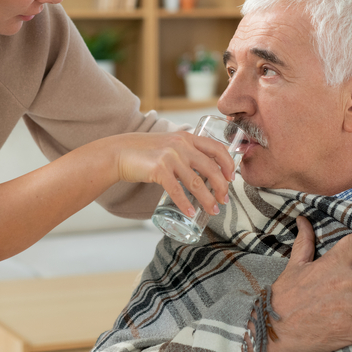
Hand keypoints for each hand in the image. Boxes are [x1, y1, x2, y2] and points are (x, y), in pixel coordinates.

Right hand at [106, 131, 235, 215]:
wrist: (119, 152)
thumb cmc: (145, 151)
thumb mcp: (170, 143)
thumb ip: (185, 150)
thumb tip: (203, 168)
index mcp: (187, 137)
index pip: (216, 148)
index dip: (228, 164)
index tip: (231, 178)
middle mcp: (181, 145)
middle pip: (211, 168)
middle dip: (221, 187)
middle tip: (224, 200)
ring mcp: (170, 156)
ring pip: (196, 182)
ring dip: (208, 199)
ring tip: (213, 210)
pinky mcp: (158, 169)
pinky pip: (177, 190)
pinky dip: (185, 204)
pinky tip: (191, 213)